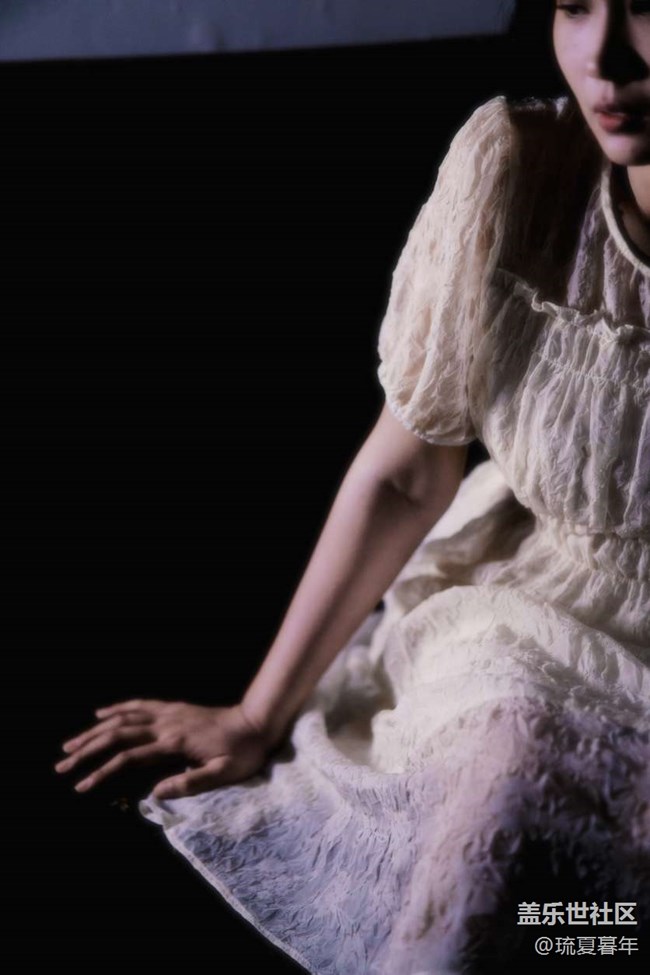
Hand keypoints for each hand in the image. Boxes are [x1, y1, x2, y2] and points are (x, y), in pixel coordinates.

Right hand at [55, 699, 279, 798]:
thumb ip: (191, 783)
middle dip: (87, 750)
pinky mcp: (173, 708)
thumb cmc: (243, 753)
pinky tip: (101, 713)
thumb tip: (154, 793)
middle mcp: (165, 724)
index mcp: (174, 743)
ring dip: (94, 730)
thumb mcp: (223, 774)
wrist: (257, 722)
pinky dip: (117, 708)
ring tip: (70, 743)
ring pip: (123, 718)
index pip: (128, 758)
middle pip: (117, 735)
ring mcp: (168, 713)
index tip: (81, 786)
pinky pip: (139, 705)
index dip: (101, 772)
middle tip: (61, 764)